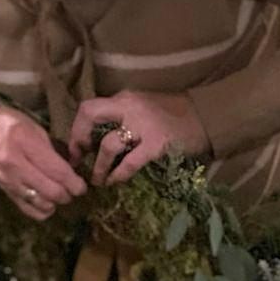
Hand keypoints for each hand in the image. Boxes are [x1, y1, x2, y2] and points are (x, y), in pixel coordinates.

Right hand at [0, 108, 85, 220]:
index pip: (56, 170)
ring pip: (42, 204)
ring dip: (55, 202)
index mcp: (24, 142)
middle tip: (72, 190)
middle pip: (51, 191)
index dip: (74, 182)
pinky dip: (43, 211)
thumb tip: (70, 169)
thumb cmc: (8, 126)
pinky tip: (47, 203)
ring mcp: (9, 181)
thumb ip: (50, 149)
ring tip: (59, 193)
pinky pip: (29, 211)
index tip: (81, 186)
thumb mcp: (31, 127)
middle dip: (67, 194)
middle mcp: (15, 164)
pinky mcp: (6, 192)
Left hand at [69, 91, 209, 184]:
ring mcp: (142, 125)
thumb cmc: (172, 115)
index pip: (89, 107)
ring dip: (99, 166)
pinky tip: (115, 182)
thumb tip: (99, 135)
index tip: (76, 148)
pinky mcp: (156, 144)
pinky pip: (130, 162)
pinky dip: (119, 174)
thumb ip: (122, 116)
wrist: (203, 117)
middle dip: (79, 139)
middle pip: (90, 114)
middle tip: (78, 160)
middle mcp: (128, 107)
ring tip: (97, 180)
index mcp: (123, 98)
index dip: (77, 128)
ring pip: (108, 145)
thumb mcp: (142, 108)